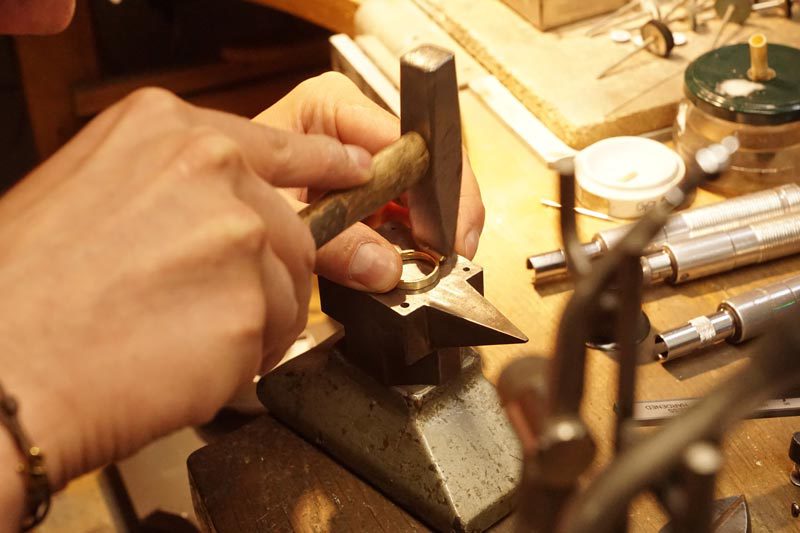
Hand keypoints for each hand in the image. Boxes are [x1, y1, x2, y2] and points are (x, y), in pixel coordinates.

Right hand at [0, 87, 372, 525]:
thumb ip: (179, 187)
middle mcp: (211, 169)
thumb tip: (238, 207)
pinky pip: (278, 335)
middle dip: (262, 274)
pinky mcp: (253, 305)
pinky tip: (182, 356)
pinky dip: (243, 356)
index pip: (283, 146)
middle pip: (292, 227)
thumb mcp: (96, 193)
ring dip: (251, 319)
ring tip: (178, 332)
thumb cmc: (28, 293)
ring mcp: (238, 234)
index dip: (326, 164)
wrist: (1, 373)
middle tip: (206, 304)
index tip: (356, 171)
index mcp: (167, 130)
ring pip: (291, 285)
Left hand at [254, 72, 484, 292]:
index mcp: (331, 105)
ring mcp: (362, 150)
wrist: (219, 200)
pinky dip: (411, 234)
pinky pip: (405, 204)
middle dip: (440, 213)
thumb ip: (334, 243)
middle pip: (424, 161)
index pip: (409, 141)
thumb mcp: (283, 219)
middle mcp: (352, 120)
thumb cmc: (235, 188)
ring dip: (428, 227)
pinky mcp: (366, 178)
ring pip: (420, 186)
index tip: (444, 233)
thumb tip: (385, 267)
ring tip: (430, 261)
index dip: (435, 190)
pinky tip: (410, 255)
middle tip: (450, 254)